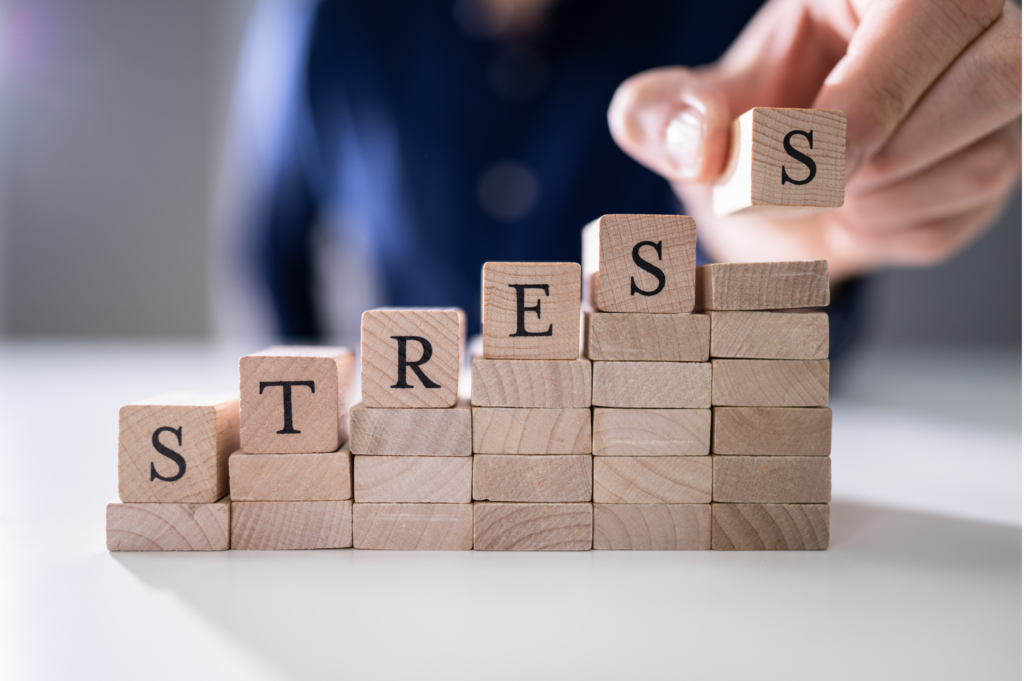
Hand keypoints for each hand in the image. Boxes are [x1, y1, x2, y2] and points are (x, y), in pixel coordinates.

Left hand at [608, 0, 1020, 282]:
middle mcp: (975, 20)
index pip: (924, 17)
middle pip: (974, 92)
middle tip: (790, 184)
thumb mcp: (701, 105)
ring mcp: (1003, 89)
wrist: (785, 180)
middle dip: (861, 165)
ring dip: (874, 202)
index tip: (773, 172)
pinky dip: (889, 230)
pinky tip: (856, 206)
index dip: (852, 111)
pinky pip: (963, 212)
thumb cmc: (753, 118)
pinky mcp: (1004, 156)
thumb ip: (671, 115)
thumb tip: (692, 141)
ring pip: (978, 162)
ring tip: (825, 186)